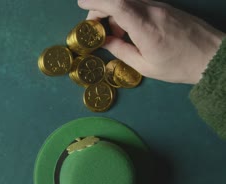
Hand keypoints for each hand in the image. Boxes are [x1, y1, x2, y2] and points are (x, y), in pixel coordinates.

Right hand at [77, 0, 224, 83]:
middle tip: (94, 27)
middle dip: (100, 8)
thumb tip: (104, 41)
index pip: (116, 4)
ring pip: (128, 1)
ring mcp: (160, 6)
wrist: (212, 57)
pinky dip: (127, 13)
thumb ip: (121, 51)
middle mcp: (152, 10)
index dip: (96, 2)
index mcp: (145, 27)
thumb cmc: (178, 65)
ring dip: (115, 12)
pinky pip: (139, 4)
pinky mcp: (165, 7)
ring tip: (115, 33)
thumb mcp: (144, 65)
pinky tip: (130, 30)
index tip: (81, 4)